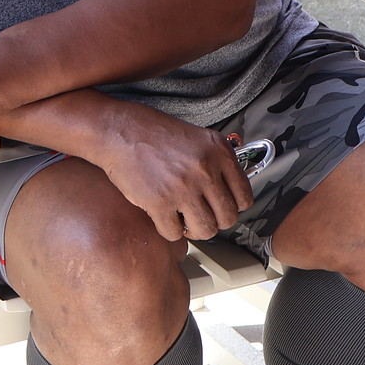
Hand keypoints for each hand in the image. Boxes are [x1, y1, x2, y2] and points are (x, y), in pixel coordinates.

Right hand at [88, 107, 254, 242]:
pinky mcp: (160, 203)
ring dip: (195, 230)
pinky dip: (170, 230)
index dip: (233, 206)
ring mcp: (183, 188)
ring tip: (184, 219)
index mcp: (218, 151)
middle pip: (227, 218)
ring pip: (205, 230)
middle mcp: (205, 170)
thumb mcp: (197, 136)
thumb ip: (217, 160)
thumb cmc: (153, 132)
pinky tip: (164, 217)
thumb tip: (231, 188)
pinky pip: (175, 233)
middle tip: (201, 214)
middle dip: (215, 221)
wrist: (119, 130)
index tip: (222, 206)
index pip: (244, 196)